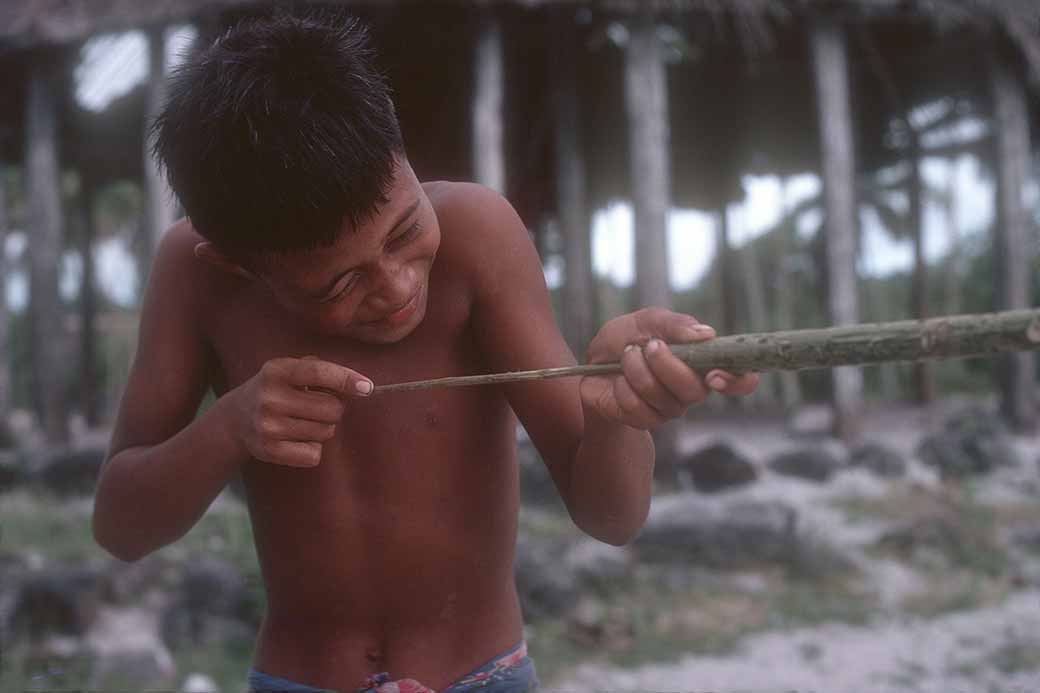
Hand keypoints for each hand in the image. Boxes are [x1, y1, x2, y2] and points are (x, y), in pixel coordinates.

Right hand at [228, 356, 371, 466]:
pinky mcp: (269, 451)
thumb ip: (319, 369)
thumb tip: (361, 385)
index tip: (367, 387)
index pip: (319, 373)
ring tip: (302, 421)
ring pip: (326, 432)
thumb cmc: (276, 389)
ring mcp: (268, 426)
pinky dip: (313, 448)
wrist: (234, 419)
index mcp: (276, 371)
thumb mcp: (288, 370)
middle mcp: (270, 397)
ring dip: (323, 428)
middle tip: (318, 407)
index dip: (346, 379)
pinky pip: (314, 454)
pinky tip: (296, 439)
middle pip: (332, 409)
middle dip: (334, 409)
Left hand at [580, 307, 758, 428]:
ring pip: (662, 398)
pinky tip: (617, 380)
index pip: (740, 380)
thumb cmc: (626, 339)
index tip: (715, 374)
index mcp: (702, 363)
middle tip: (649, 345)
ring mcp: (668, 408)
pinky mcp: (644, 420)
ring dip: (638, 370)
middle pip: (695, 391)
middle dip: (668, 365)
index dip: (738, 382)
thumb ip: (674, 324)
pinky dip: (622, 387)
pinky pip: (637, 408)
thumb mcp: (646, 320)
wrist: (592, 362)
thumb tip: (706, 333)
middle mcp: (690, 390)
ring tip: (627, 356)